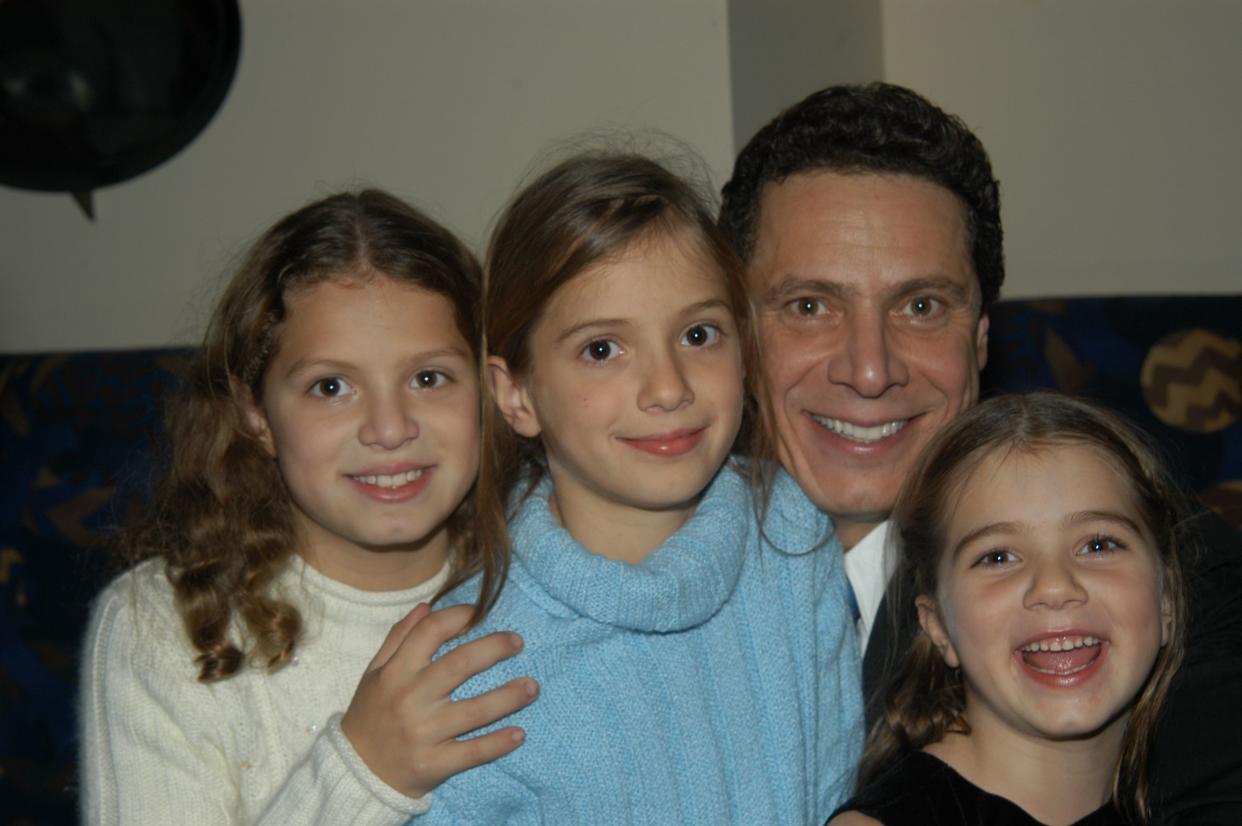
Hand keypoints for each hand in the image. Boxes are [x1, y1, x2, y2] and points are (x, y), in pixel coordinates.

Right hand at [340, 603, 537, 797]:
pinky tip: (520, 733)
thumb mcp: (374, 673)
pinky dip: (499, 743)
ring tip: (532, 687)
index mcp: (396, 673)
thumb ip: (398, 638)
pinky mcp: (434, 764)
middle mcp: (411, 699)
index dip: (458, 616)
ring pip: (476, 711)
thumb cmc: (370, 715)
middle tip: (517, 641)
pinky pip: (474, 752)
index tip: (479, 611)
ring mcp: (425, 733)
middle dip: (494, 648)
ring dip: (509, 697)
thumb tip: (426, 607)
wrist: (355, 773)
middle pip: (460, 665)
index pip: (430, 632)